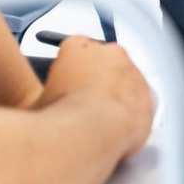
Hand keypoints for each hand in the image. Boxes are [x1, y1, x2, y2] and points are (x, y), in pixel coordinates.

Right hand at [39, 37, 153, 158]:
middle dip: (93, 83)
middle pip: (101, 64)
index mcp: (76, 47)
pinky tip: (118, 130)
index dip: (68, 75)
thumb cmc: (59, 120)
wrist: (92, 136)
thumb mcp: (33, 105)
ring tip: (99, 125)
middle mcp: (108, 51)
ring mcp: (132, 70)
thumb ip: (37, 98)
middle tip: (82, 109)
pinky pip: (140, 102)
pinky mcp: (149, 93)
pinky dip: (131, 113)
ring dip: (114, 98)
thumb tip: (33, 108)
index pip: (73, 52)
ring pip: (123, 82)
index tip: (65, 92)